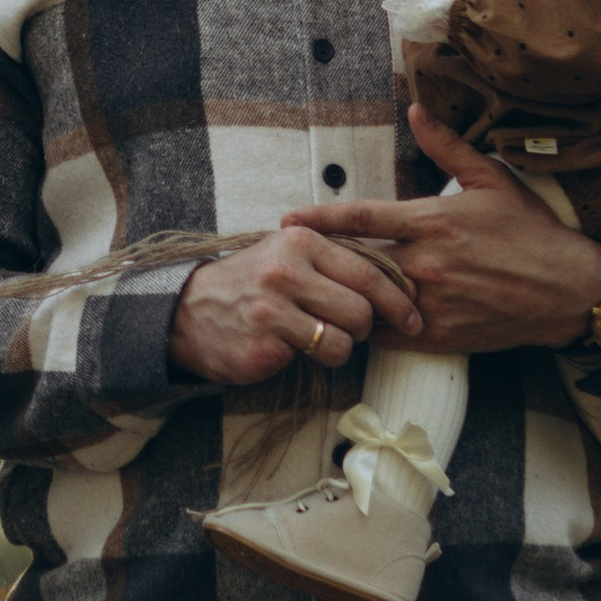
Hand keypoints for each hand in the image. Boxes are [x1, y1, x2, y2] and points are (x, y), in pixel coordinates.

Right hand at [169, 224, 421, 384]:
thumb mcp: (287, 253)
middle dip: (366, 327)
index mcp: (299, 241)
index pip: (367, 270)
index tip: (413, 317)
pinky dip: (315, 360)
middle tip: (353, 330)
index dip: (398, 298)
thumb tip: (398, 280)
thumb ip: (333, 258)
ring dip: (342, 347)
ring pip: (345, 340)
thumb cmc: (251, 283)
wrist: (187, 312)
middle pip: (362, 309)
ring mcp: (273, 309)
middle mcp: (286, 270)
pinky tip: (293, 348)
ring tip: (319, 339)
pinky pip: (318, 359)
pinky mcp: (265, 344)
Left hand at [290, 108, 600, 355]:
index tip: (288, 221)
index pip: (362, 218)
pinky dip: (368, 328)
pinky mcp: (441, 335)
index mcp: (434, 221)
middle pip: (356, 262)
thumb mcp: (492, 178)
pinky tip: (350, 323)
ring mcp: (432, 303)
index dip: (320, 219)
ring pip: (369, 301)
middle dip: (323, 261)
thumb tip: (416, 109)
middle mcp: (427, 263)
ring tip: (313, 292)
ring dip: (343, 295)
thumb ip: (446, 146)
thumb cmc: (532, 230)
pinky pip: (390, 334)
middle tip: (290, 260)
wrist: (570, 290)